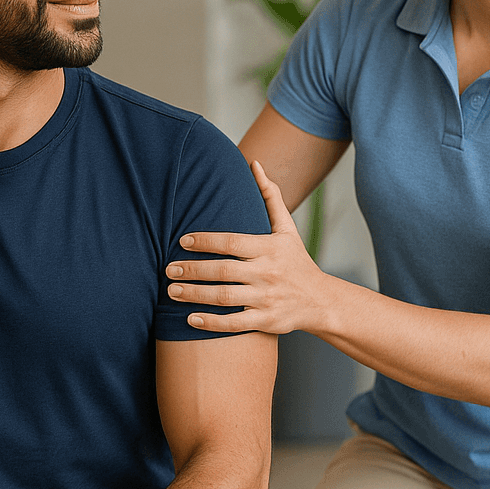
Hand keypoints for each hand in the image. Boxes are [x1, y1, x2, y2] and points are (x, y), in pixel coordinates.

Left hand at [167, 160, 333, 334]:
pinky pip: (234, 324)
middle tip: (168, 268)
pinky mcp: (266, 321)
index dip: (205, 241)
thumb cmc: (296, 261)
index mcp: (270, 248)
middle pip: (223, 270)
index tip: (182, 240)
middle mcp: (268, 273)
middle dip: (192, 269)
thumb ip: (270, 196)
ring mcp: (267, 299)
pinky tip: (190, 319)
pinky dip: (211, 323)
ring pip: (224, 297)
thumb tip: (254, 164)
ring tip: (171, 290)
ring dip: (195, 295)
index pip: (232, 242)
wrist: (321, 300)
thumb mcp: (287, 229)